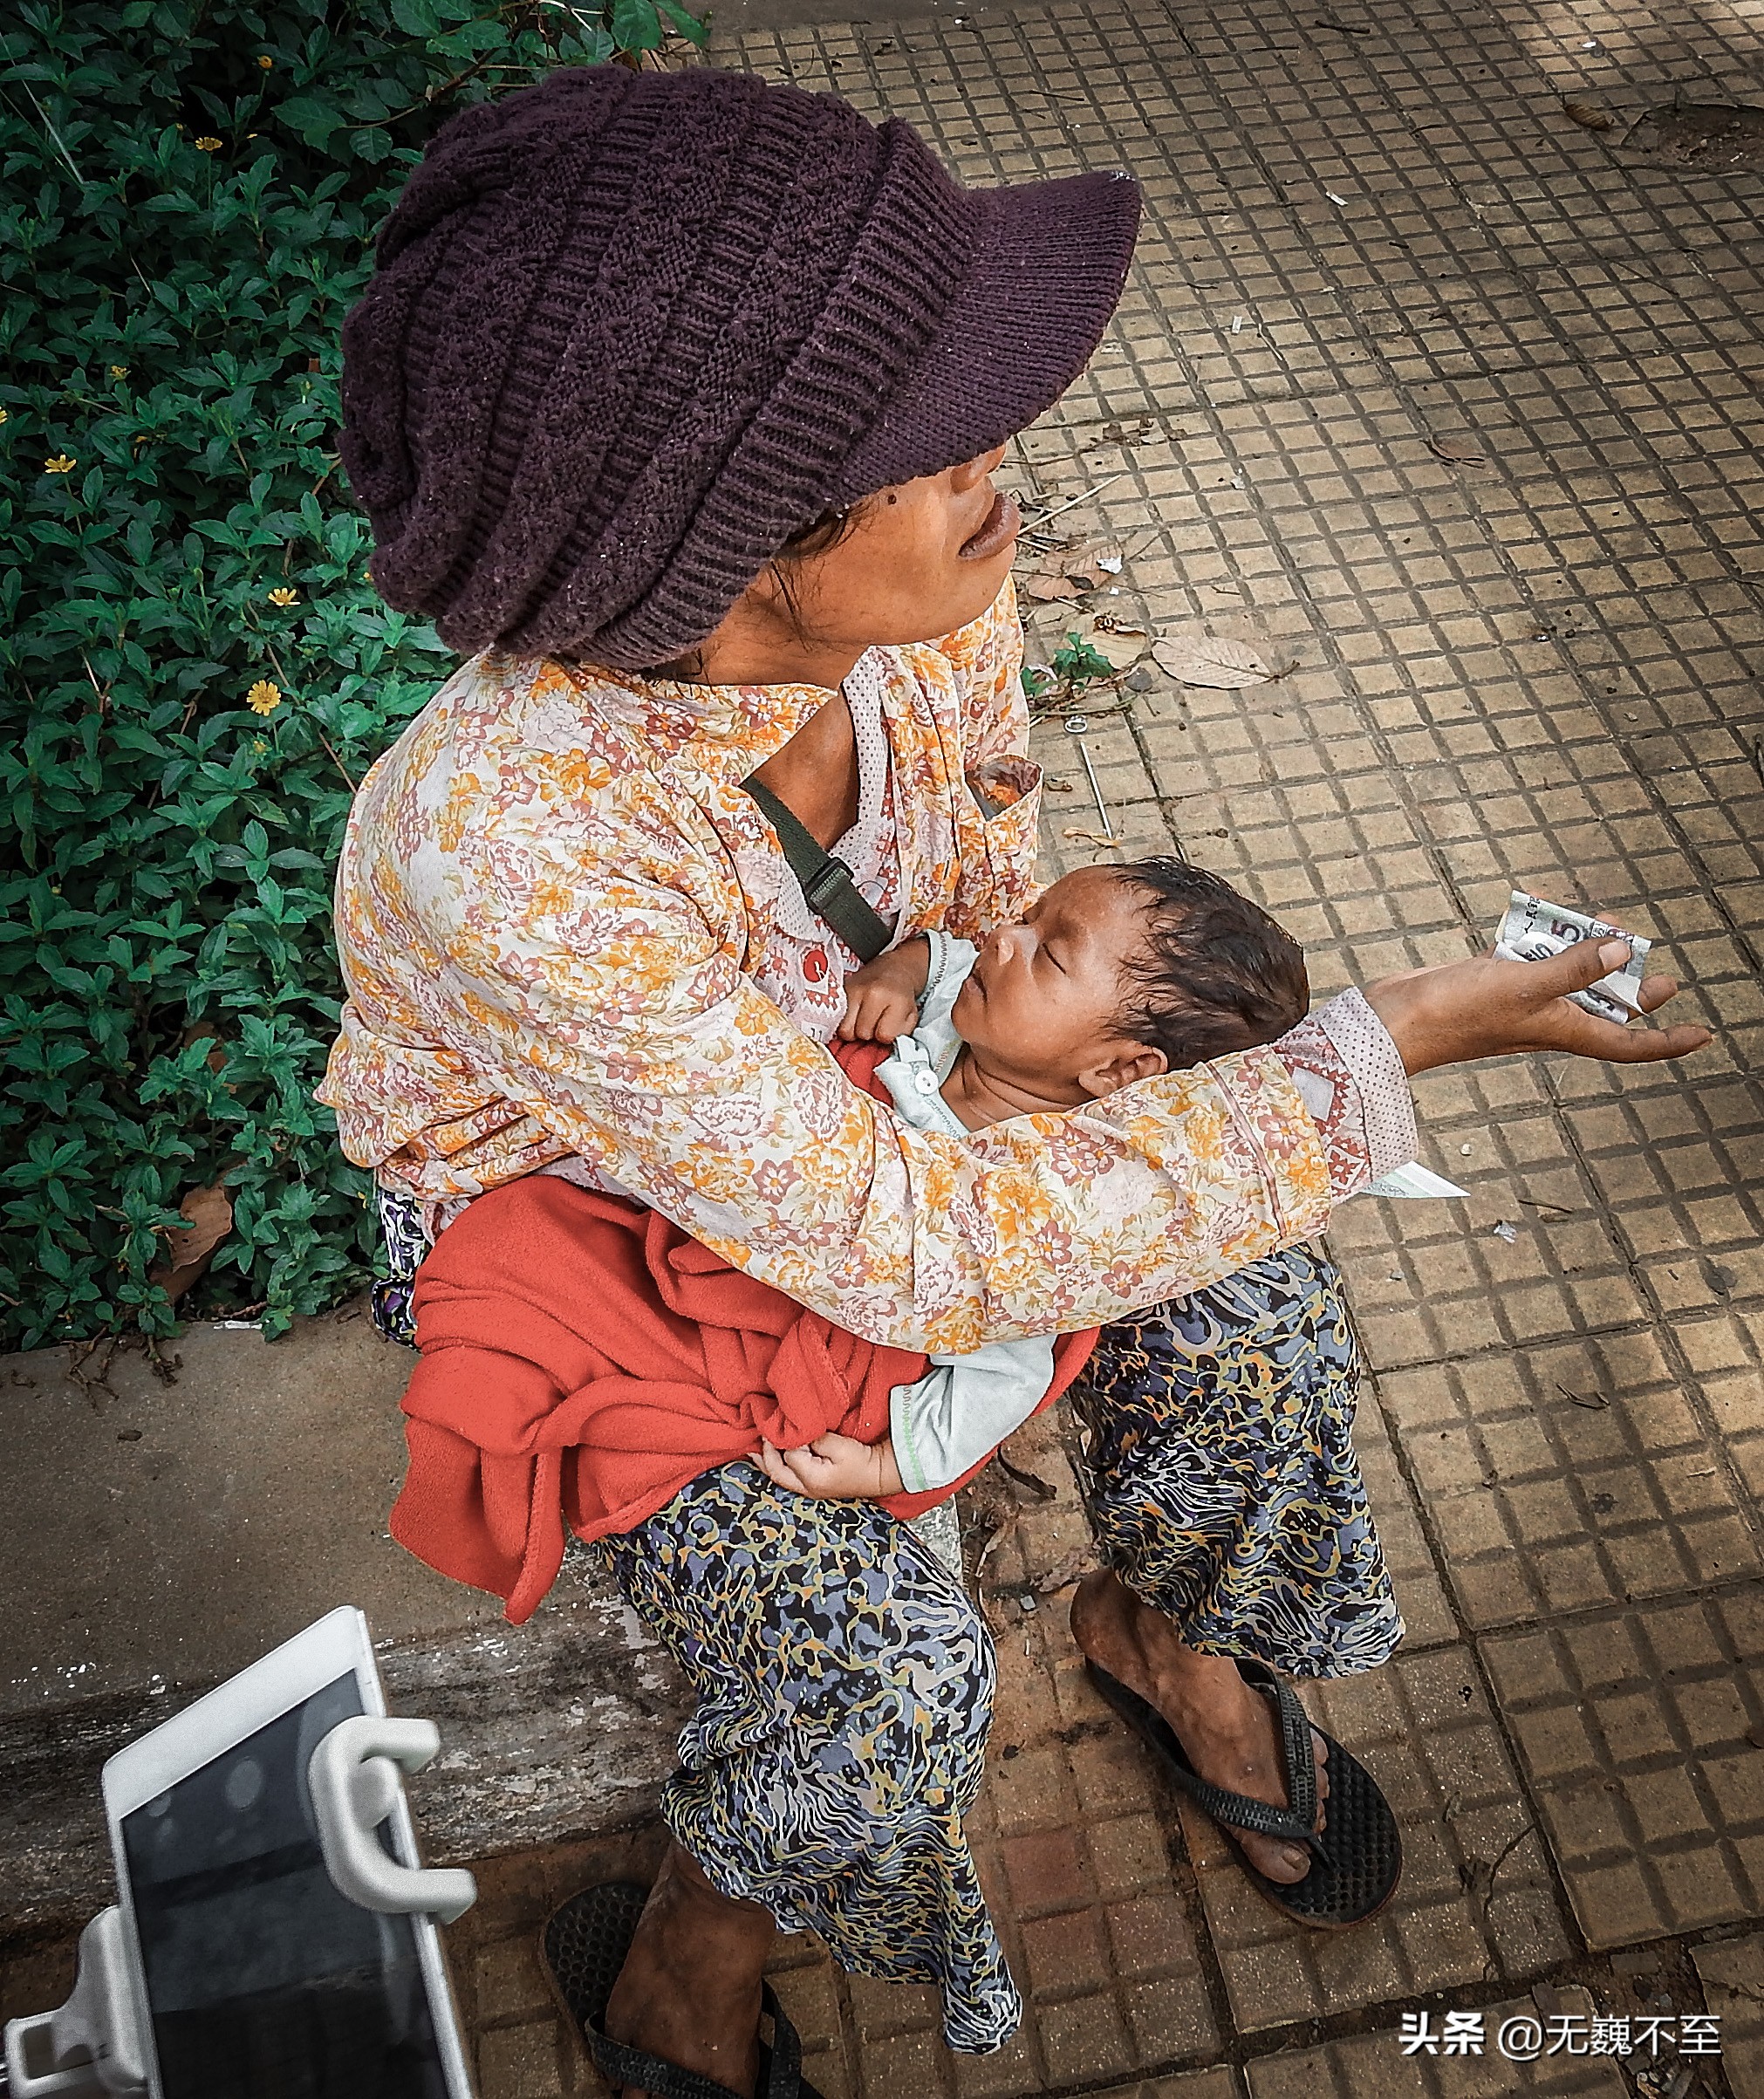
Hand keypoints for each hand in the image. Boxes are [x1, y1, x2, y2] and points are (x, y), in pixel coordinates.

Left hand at [756, 1433, 904, 1498]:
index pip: (789, 1456)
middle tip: (761, 1435)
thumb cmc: (861, 1460)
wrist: (878, 1475)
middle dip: (765, 1454)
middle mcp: (806, 1489)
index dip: (785, 1440)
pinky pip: (787, 1478)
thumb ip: (815, 1440)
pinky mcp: (812, 1487)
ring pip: (779, 1477)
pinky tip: (770, 1460)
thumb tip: (797, 1434)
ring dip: (767, 1463)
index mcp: (812, 1479)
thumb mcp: (839, 1446)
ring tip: (754, 1451)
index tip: (782, 1423)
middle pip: (776, 1473)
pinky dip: (777, 1467)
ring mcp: (809, 1491)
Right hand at [837, 934, 931, 1044]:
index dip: (886, 1036)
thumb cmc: (902, 995)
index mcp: (896, 999)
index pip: (884, 1035)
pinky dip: (844, 1022)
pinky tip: (854, 1017)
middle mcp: (873, 993)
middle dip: (869, 1033)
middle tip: (876, 1023)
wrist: (894, 969)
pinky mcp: (841, 990)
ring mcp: (855, 990)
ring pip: (846, 1030)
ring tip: (864, 1021)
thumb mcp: (911, 1015)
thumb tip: (885, 1046)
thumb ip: (901, 1034)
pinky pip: (836, 1020)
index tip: (888, 1028)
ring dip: (854, 1030)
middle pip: (863, 1033)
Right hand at [1366, 938, 1710, 1076]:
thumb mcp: (1525, 987)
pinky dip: (1534, 933)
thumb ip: (1575, 968)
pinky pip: (1525, 954)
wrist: (1396, 1020)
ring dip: (1579, 945)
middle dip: (1626, 978)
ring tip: (1593, 918)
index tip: (1702, 1033)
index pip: (1629, 1043)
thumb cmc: (1457, 1014)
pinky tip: (1537, 906)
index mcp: (1562, 1030)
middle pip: (1601, 1002)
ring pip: (1564, 972)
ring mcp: (1518, 998)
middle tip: (1644, 950)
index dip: (1668, 1041)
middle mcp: (1546, 1017)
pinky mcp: (1490, 979)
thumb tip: (1623, 953)